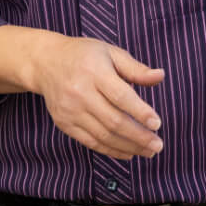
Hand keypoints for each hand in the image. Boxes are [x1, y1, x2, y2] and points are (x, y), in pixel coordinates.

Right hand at [30, 35, 164, 159]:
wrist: (45, 62)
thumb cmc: (83, 55)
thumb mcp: (110, 53)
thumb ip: (136, 68)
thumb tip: (160, 76)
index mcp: (94, 71)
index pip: (120, 96)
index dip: (140, 112)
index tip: (157, 123)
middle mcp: (79, 92)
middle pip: (113, 121)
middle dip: (139, 136)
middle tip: (158, 144)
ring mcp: (70, 110)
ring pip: (103, 135)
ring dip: (128, 147)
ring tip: (148, 151)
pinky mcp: (64, 123)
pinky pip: (90, 142)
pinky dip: (111, 150)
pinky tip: (128, 153)